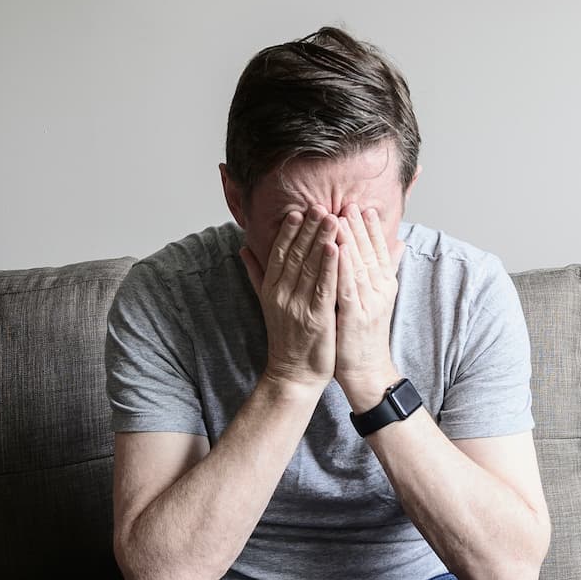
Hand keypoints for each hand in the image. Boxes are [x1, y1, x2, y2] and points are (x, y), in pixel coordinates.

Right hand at [238, 208, 338, 388]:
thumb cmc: (285, 338)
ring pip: (311, 268)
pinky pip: (324, 288)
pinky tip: (337, 248)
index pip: (280, 254)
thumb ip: (256, 274)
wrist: (293, 374)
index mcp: (271, 290)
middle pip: (296, 256)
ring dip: (321, 240)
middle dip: (308, 229)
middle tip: (319, 205)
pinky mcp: (317, 319)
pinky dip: (331, 266)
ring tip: (332, 218)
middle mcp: (283, 295)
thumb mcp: (266, 303)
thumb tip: (243, 248)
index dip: (288, 232)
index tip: (297, 211)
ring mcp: (299, 307)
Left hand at [331, 200, 405, 402]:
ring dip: (349, 240)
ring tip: (339, 217)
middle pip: (369, 252)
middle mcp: (381, 290)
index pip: (379, 250)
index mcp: (385, 285)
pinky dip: (342, 266)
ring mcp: (370, 302)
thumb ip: (385, 270)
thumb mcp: (378, 299)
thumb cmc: (365, 335)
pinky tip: (334, 249)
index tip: (362, 207)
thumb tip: (399, 243)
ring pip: (359, 265)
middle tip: (348, 203)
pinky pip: (348, 286)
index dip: (370, 228)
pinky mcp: (356, 315)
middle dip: (358, 227)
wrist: (367, 371)